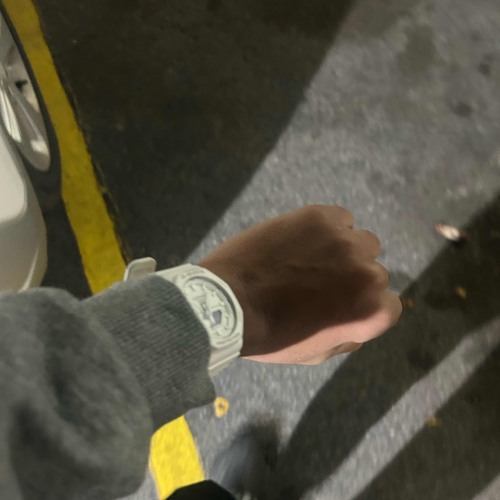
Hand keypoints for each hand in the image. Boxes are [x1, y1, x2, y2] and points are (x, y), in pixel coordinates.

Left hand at [199, 205, 401, 364]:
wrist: (228, 302)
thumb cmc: (271, 336)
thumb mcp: (317, 353)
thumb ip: (351, 335)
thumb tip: (363, 316)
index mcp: (372, 311)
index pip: (388, 304)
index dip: (361, 305)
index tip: (338, 304)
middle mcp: (368, 274)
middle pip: (373, 271)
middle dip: (350, 278)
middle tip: (317, 282)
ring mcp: (345, 241)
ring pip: (360, 241)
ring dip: (342, 250)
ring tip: (309, 257)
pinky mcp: (321, 217)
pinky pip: (339, 218)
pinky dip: (325, 227)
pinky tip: (300, 239)